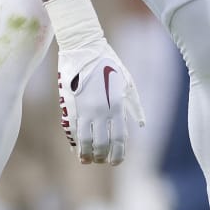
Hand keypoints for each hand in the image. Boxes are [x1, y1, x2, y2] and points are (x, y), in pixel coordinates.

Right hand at [47, 0, 144, 164]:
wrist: (82, 47)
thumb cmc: (109, 63)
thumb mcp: (127, 82)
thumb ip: (134, 106)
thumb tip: (140, 126)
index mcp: (117, 105)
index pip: (119, 139)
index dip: (118, 155)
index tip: (116, 162)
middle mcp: (100, 110)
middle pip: (101, 145)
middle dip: (102, 157)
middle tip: (102, 161)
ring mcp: (83, 109)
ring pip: (84, 142)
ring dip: (87, 155)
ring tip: (88, 160)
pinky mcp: (68, 106)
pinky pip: (71, 131)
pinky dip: (75, 143)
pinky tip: (77, 148)